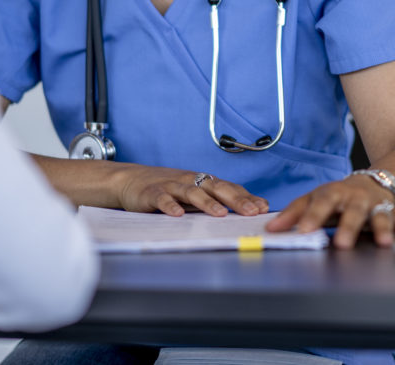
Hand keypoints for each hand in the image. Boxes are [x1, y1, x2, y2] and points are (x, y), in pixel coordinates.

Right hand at [116, 165, 268, 217]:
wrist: (131, 180)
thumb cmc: (168, 189)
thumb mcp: (194, 194)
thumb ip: (215, 201)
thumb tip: (247, 211)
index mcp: (204, 182)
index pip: (230, 188)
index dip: (246, 197)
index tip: (263, 208)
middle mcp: (191, 181)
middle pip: (217, 188)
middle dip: (236, 200)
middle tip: (251, 212)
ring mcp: (172, 186)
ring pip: (192, 192)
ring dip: (207, 203)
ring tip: (220, 214)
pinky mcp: (152, 193)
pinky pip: (162, 199)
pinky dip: (170, 206)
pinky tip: (177, 215)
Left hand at [265, 175, 394, 248]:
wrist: (374, 182)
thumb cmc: (339, 196)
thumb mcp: (314, 199)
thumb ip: (293, 214)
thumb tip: (271, 229)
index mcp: (334, 193)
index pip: (320, 202)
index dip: (312, 216)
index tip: (303, 230)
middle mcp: (356, 198)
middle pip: (352, 211)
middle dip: (348, 227)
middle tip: (341, 244)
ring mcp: (376, 205)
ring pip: (380, 216)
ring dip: (382, 228)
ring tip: (384, 243)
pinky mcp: (394, 212)